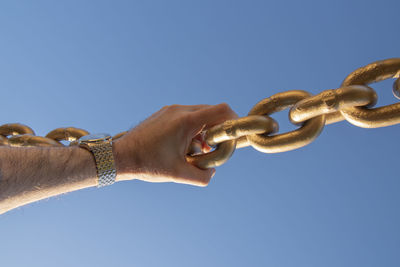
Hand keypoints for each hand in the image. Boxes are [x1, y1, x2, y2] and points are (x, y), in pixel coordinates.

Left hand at [113, 103, 237, 186]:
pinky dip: (193, 130)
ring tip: (198, 151)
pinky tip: (186, 147)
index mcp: (185, 121)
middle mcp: (179, 110)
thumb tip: (212, 172)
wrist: (120, 156)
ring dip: (205, 131)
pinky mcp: (164, 114)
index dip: (234, 121)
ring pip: (199, 115)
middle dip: (219, 130)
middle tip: (216, 148)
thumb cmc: (147, 164)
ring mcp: (170, 110)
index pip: (221, 110)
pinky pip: (187, 117)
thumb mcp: (178, 174)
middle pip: (212, 112)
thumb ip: (202, 176)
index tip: (234, 136)